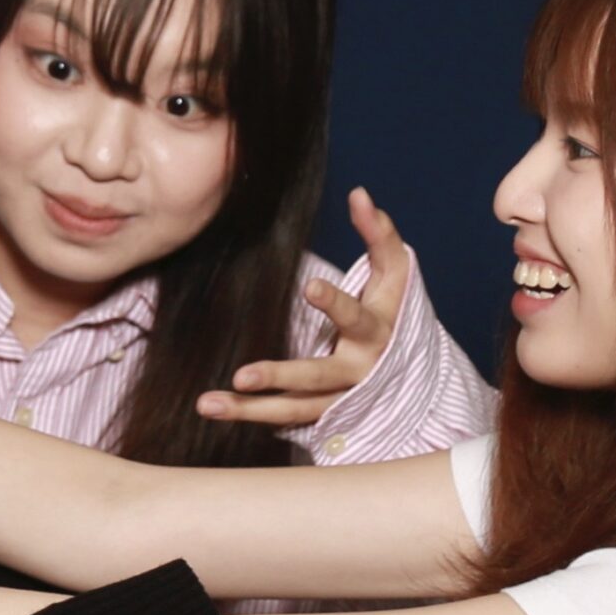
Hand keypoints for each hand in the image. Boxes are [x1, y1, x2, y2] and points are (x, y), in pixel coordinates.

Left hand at [196, 187, 408, 428]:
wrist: (410, 374)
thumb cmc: (392, 312)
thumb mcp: (393, 276)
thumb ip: (379, 235)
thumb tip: (359, 193)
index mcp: (375, 334)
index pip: (354, 318)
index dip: (334, 302)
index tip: (309, 286)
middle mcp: (358, 373)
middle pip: (317, 378)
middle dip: (280, 377)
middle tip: (242, 375)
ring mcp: (339, 402)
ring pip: (293, 410)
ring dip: (249, 410)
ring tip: (205, 404)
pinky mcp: (322, 419)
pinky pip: (285, 421)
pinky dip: (252, 420)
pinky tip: (218, 414)